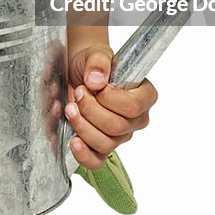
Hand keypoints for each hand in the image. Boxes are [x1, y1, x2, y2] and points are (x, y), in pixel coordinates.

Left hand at [64, 43, 156, 169]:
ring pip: (105, 143)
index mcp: (144, 96)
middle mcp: (136, 119)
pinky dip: (84, 154)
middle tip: (79, 93)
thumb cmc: (93, 64)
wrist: (77, 72)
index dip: (110, 99)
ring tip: (70, 108)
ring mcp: (120, 136)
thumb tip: (97, 80)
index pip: (133, 107)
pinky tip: (74, 141)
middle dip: (91, 109)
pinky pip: (97, 161)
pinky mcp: (101, 146)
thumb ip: (99, 62)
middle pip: (116, 126)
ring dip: (82, 125)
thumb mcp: (96, 54)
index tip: (95, 86)